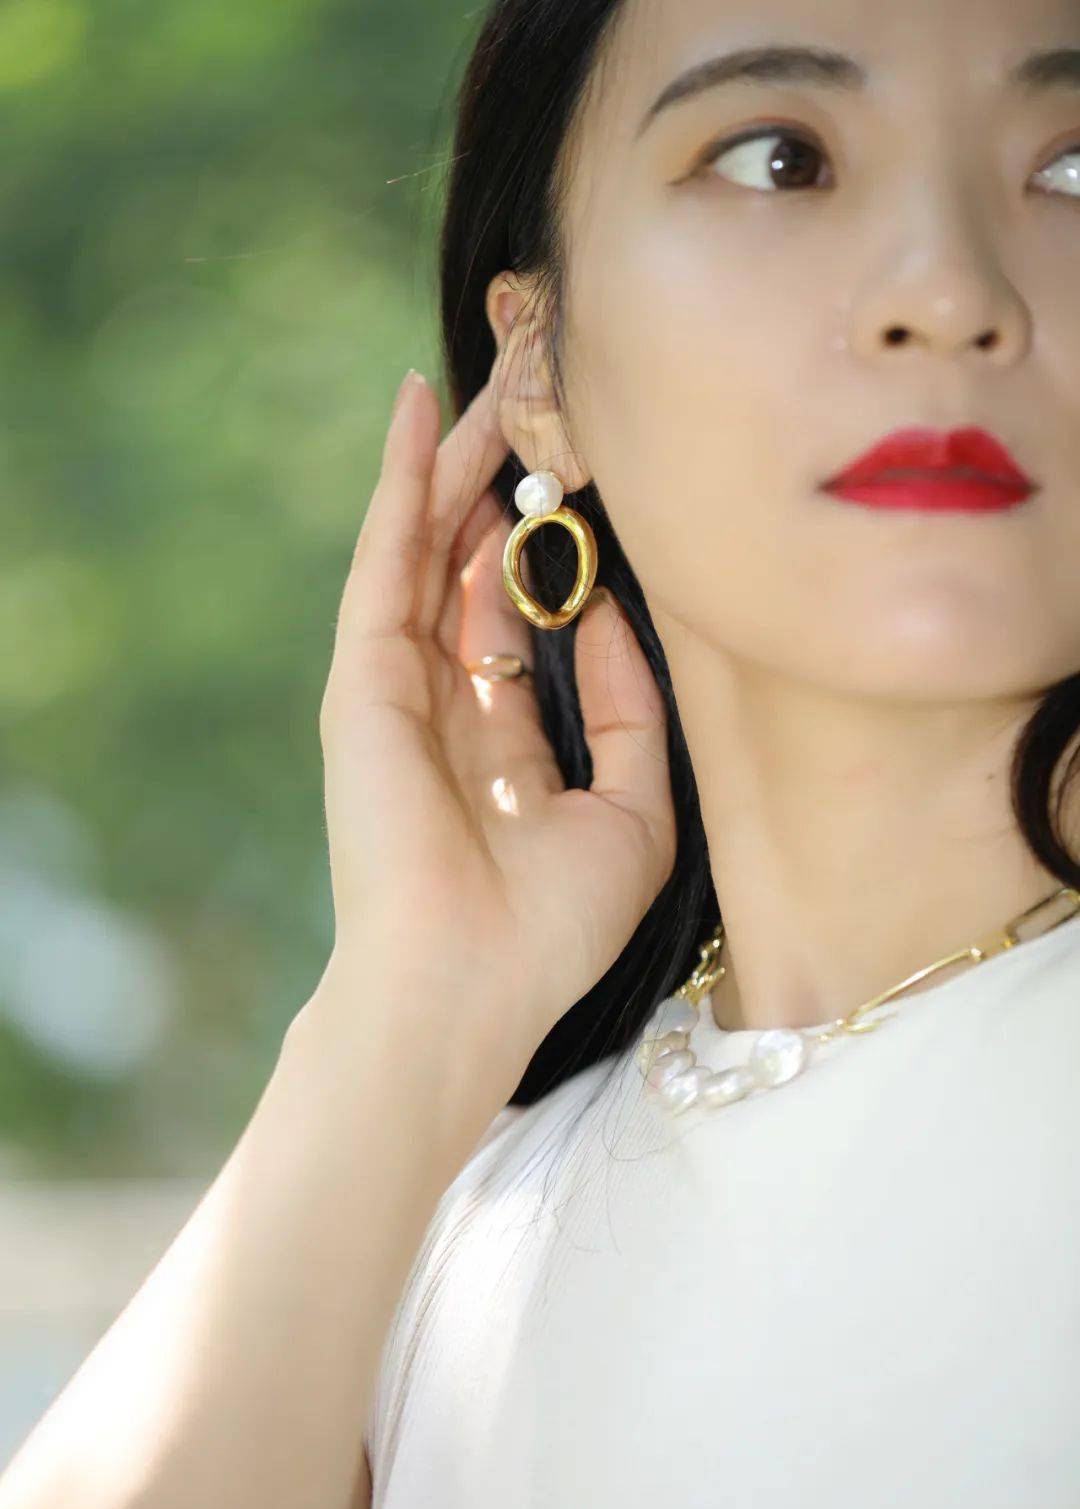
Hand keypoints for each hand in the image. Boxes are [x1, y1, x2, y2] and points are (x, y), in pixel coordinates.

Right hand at [314, 368, 675, 1070]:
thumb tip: (607, 618)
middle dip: (503, 485)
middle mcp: (442, 703)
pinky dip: (400, 482)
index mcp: (497, 739)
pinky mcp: (362, 675)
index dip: (547, 551)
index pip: (517, 620)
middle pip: (468, 566)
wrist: (466, 989)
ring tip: (498, 377)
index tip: (588, 482)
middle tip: (540, 399)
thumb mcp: (632, 815)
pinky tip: (422, 408)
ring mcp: (395, 685)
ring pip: (426, 545)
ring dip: (458, 460)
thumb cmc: (549, 929)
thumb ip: (629, 716)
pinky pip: (385, 556)